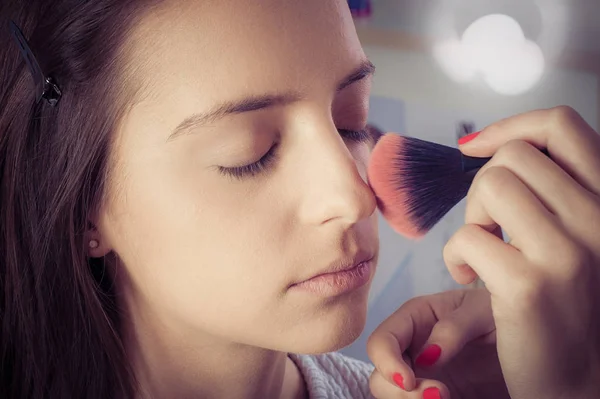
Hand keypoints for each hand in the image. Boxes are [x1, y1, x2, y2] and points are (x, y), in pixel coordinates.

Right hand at [367, 289, 509, 398]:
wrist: (544, 355)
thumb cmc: (514, 319)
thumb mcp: (486, 312)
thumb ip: (454, 326)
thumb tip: (426, 355)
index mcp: (417, 318)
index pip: (382, 340)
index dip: (387, 360)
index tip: (409, 380)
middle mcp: (414, 349)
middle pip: (379, 374)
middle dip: (399, 390)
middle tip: (439, 396)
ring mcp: (424, 378)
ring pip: (392, 396)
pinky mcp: (435, 397)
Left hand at [446, 106, 599, 398]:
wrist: (577, 379)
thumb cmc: (563, 302)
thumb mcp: (574, 235)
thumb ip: (549, 191)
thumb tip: (485, 145)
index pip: (561, 126)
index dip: (511, 126)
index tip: (476, 148)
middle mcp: (599, 220)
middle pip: (513, 156)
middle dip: (484, 187)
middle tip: (490, 227)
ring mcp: (568, 252)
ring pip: (490, 185)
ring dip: (472, 218)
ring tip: (483, 251)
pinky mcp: (529, 286)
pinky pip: (468, 236)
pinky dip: (455, 256)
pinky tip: (472, 278)